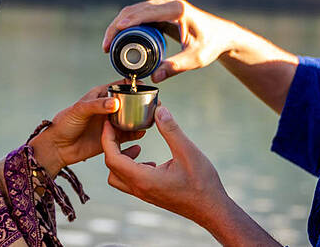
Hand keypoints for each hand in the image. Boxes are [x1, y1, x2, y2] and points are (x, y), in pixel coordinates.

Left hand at [29, 83, 144, 176]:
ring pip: (130, 118)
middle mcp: (107, 109)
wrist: (59, 147)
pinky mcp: (112, 138)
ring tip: (151, 117)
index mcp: (99, 96)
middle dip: (141, 102)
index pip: (119, 86)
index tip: (144, 85)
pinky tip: (142, 131)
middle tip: (153, 102)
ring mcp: (110, 123)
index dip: (132, 85)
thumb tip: (114, 103)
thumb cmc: (64, 124)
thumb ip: (97, 105)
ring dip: (140, 118)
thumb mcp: (79, 110)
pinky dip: (136, 133)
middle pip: (129, 102)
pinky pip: (127, 134)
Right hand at [101, 0, 240, 82]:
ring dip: (118, 26)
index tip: (111, 38)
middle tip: (106, 47)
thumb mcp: (195, 58)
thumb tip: (153, 78)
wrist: (220, 35)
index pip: (144, 13)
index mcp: (176, 9)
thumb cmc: (210, 45)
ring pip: (133, 11)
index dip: (125, 24)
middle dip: (116, 27)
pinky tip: (117, 39)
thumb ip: (176, 67)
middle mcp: (168, 2)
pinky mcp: (160, 9)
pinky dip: (125, 25)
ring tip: (108, 46)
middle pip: (134, 10)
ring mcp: (163, 4)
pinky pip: (138, 14)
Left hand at [101, 105, 229, 224]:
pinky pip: (131, 181)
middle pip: (111, 167)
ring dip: (121, 159)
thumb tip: (159, 109)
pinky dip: (132, 167)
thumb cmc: (202, 183)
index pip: (112, 158)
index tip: (110, 122)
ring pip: (118, 177)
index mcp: (143, 179)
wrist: (211, 210)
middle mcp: (139, 189)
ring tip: (137, 145)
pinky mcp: (151, 195)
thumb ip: (171, 130)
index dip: (107, 138)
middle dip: (112, 146)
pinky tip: (149, 160)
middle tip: (121, 130)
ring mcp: (144, 194)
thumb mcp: (188, 151)